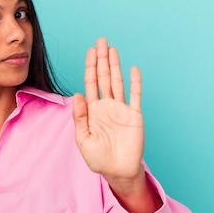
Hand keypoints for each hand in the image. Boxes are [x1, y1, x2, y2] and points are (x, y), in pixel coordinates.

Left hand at [72, 37, 144, 183]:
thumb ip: (80, 116)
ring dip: (116, 65)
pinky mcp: (134, 116)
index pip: (90, 83)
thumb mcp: (83, 139)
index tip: (91, 50)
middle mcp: (107, 105)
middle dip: (102, 59)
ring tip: (113, 49)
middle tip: (102, 41)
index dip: (90, 66)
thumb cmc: (98, 158)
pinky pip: (135, 96)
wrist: (117, 172)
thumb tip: (77, 94)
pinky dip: (135, 82)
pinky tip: (133, 69)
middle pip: (104, 77)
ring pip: (118, 82)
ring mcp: (121, 109)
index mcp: (93, 110)